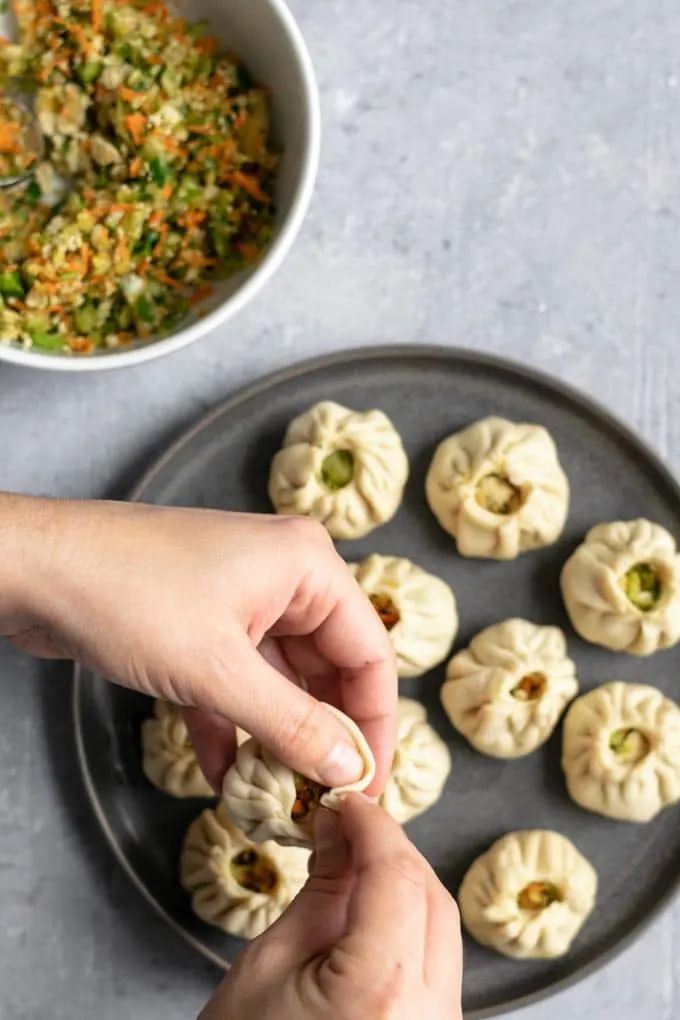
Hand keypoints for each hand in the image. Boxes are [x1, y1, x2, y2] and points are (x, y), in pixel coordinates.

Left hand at [0, 495, 395, 792]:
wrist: (32, 568)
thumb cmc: (129, 595)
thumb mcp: (219, 671)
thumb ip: (292, 725)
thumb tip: (348, 770)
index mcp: (307, 567)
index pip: (370, 653)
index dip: (373, 725)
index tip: (367, 786)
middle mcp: (283, 578)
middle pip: (327, 670)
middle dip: (321, 737)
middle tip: (319, 800)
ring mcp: (240, 600)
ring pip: (279, 681)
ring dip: (274, 738)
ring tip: (274, 799)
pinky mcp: (201, 624)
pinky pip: (235, 683)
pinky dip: (233, 726)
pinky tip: (226, 776)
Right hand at [200, 794, 462, 1019]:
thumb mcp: (269, 965)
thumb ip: (321, 891)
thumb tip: (339, 827)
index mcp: (381, 992)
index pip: (398, 875)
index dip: (374, 825)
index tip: (348, 799)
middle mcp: (429, 1015)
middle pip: (432, 899)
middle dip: (393, 851)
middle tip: (349, 824)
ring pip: (441, 930)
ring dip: (404, 885)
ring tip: (355, 862)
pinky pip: (436, 964)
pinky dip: (408, 924)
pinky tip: (372, 911)